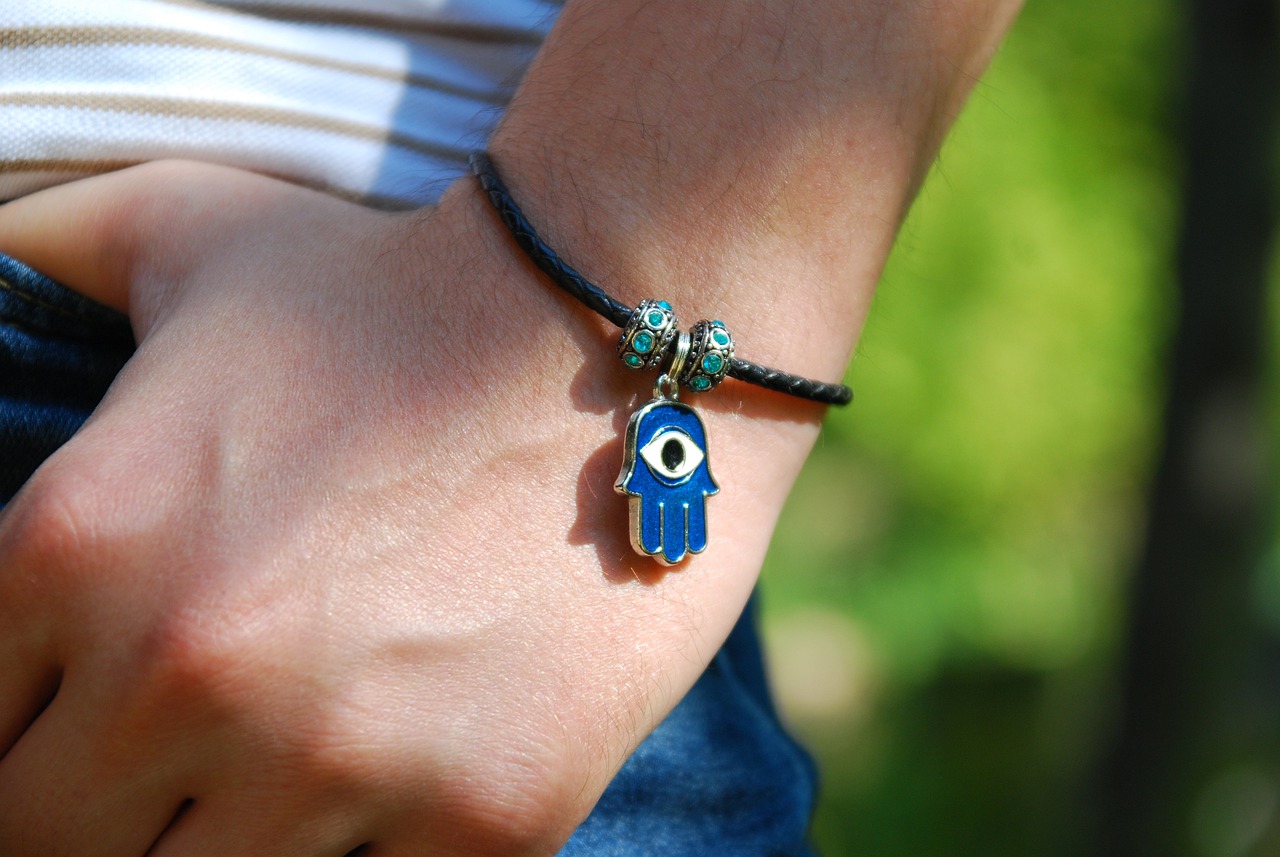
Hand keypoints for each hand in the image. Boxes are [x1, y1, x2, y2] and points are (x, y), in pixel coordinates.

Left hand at [0, 162, 808, 854]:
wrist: (627, 330)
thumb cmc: (400, 283)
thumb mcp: (190, 231)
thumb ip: (38, 246)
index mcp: (77, 543)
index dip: (33, 740)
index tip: (102, 723)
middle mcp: (188, 669)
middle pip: (62, 849)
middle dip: (118, 810)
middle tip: (205, 748)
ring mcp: (345, 757)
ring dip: (250, 836)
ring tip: (312, 753)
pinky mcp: (490, 814)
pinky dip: (381, 854)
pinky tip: (414, 771)